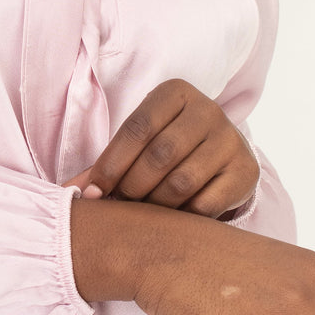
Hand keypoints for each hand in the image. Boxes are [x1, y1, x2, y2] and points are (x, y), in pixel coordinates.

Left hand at [64, 79, 259, 217]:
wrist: (221, 156)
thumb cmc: (167, 150)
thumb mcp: (139, 145)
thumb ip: (106, 166)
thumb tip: (68, 192)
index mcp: (176, 93)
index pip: (137, 128)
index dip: (110, 164)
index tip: (94, 194)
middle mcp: (208, 110)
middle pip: (159, 156)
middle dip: (132, 187)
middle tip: (119, 206)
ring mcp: (230, 140)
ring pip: (181, 182)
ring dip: (155, 206)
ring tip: (143, 215)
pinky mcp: (246, 171)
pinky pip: (206, 204)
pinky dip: (182, 218)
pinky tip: (171, 220)